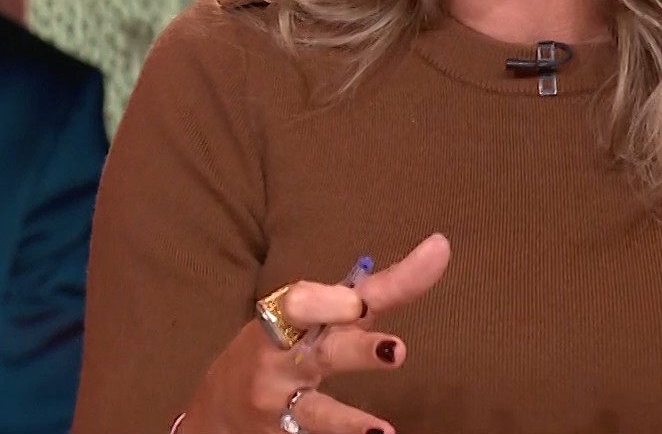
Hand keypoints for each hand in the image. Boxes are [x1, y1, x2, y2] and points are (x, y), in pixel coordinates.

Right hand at [179, 233, 450, 433]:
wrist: (220, 405)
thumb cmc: (285, 345)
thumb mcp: (322, 315)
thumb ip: (378, 290)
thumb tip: (441, 247)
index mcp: (292, 316)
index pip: (314, 299)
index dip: (342, 297)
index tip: (372, 297)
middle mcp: (283, 355)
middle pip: (321, 350)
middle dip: (357, 351)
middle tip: (395, 351)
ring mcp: (280, 399)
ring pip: (316, 409)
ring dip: (347, 422)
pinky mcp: (281, 431)